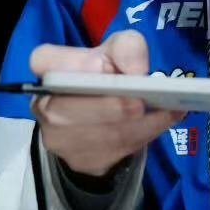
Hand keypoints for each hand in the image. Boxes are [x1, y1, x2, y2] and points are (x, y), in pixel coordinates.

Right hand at [29, 30, 184, 177]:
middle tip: (141, 101)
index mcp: (49, 70)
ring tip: (167, 111)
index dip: (72, 63)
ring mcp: (59, 138)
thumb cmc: (109, 74)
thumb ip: (127, 48)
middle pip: (73, 108)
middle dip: (112, 106)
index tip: (100, 63)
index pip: (43, 60)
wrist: (104, 116)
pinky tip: (164, 121)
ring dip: (136, 124)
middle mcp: (44, 105)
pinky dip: (144, 135)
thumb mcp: (118, 50)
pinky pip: (115, 150)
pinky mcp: (80, 161)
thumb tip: (136, 72)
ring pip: (100, 134)